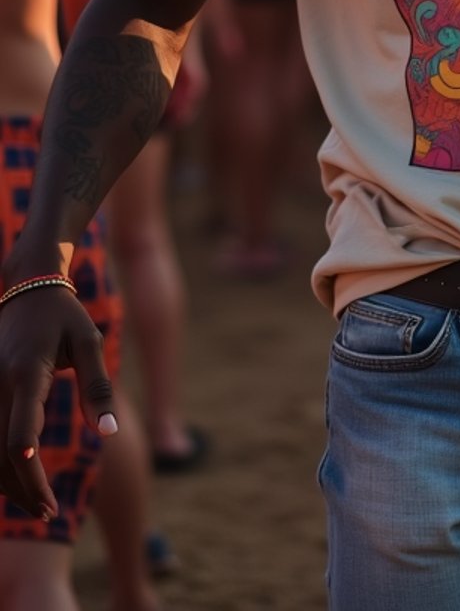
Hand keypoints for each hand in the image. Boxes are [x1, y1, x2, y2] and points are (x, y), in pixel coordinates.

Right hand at [0, 288, 115, 520]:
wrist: (27, 288)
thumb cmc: (64, 315)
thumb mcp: (89, 342)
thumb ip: (97, 386)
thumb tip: (109, 433)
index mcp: (26, 371)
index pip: (22, 429)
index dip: (28, 464)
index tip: (43, 495)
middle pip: (1, 450)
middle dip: (23, 487)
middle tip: (49, 512)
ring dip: (8, 482)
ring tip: (38, 503)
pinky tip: (19, 478)